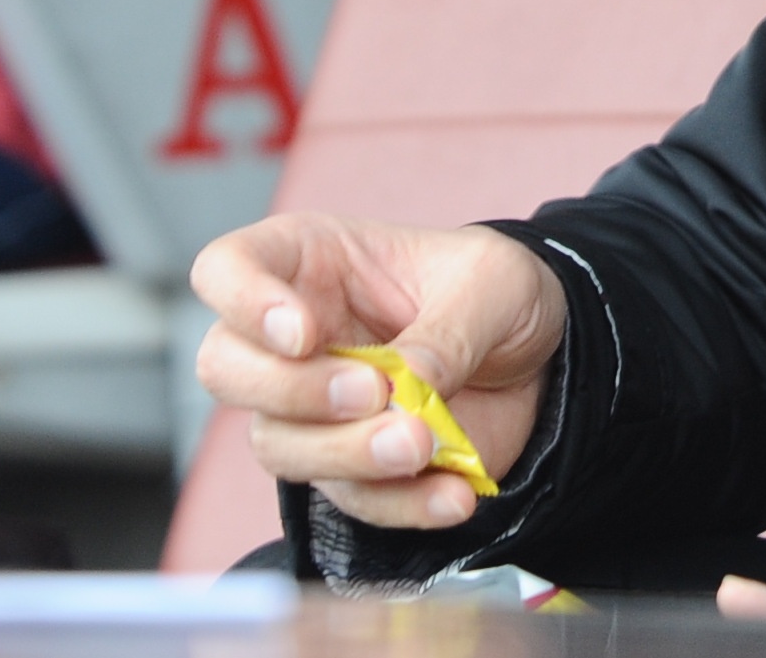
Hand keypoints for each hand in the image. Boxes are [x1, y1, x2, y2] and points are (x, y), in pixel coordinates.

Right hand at [192, 215, 566, 530]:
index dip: (243, 302)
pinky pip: (350, 499)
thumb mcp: (492, 283)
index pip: (225, 270)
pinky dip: (402, 503)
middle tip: (373, 392)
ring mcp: (313, 409)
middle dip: (290, 391)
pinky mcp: (350, 467)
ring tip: (422, 443)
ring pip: (278, 445)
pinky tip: (454, 492)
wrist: (540, 358)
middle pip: (225, 369)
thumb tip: (404, 385)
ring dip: (346, 454)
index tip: (302, 333)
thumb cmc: (494, 291)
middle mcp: (294, 338)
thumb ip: (446, 331)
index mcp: (311, 262)